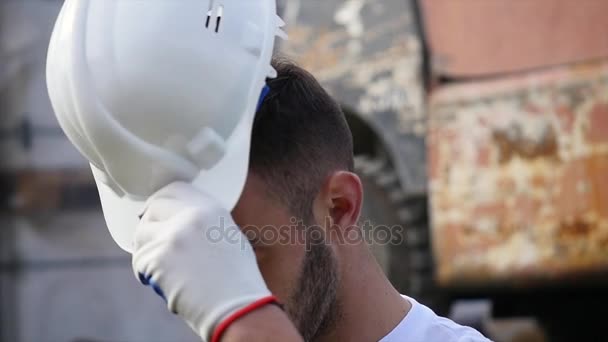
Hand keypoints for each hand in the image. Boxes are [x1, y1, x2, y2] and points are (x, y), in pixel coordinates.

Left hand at [132, 182, 276, 341]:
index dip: (161, 201)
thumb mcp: (229, 237)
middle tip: (153, 243)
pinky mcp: (159, 258)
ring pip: (141, 234)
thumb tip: (178, 220)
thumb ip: (204, 222)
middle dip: (150, 225)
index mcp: (211, 208)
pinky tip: (161, 282)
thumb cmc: (237, 280)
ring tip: (160, 267)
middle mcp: (191, 216)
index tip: (155, 212)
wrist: (236, 306)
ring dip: (146, 250)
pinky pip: (140, 260)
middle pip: (154, 208)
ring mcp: (173, 236)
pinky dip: (145, 273)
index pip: (175, 189)